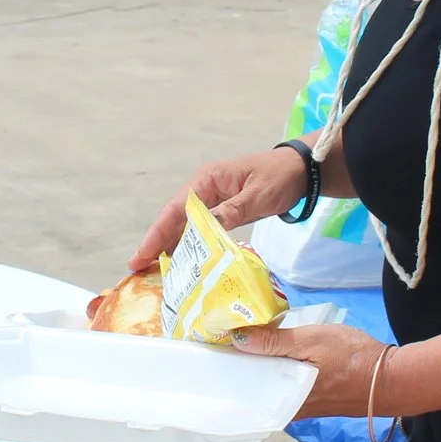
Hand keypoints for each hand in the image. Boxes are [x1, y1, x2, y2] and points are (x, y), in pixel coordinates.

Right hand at [127, 147, 308, 272]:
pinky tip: (185, 262)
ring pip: (185, 225)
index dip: (156, 233)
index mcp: (207, 180)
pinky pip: (201, 228)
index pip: (175, 209)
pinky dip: (191, 244)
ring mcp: (213, 199)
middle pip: (174, 218)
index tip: (141, 254)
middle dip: (156, 243)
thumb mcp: (256, 196)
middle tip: (138, 269)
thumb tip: (206, 229)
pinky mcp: (223, 209)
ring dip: (171, 246)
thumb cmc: (279, 178)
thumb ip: (231, 211)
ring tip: (155, 270)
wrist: (301, 171)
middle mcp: (204, 188)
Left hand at [237, 322, 395, 420]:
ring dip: (262, 366)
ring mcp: (303, 406)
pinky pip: (287, 385)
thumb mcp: (312, 341)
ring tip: (249, 341)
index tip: (217, 345)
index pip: (245, 386)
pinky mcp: (314, 400)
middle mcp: (290, 409)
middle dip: (244, 365)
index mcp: (284, 400)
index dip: (232, 365)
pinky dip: (279, 369)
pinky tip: (277, 353)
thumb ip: (276, 341)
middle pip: (256, 386)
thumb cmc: (353, 359)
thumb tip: (239, 338)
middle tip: (229, 337)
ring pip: (272, 385)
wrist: (392, 379)